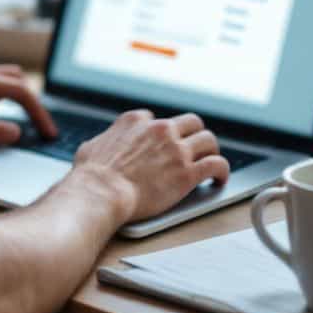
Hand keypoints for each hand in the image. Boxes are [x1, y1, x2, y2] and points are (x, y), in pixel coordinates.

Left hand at [0, 59, 57, 145]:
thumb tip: (17, 133)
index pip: (20, 92)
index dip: (39, 113)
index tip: (48, 133)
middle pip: (17, 81)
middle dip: (33, 104)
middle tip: (44, 130)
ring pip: (6, 79)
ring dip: (20, 98)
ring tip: (30, 122)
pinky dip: (6, 96)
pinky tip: (5, 113)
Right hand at [74, 110, 229, 221]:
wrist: (101, 192)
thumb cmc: (91, 175)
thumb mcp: (92, 147)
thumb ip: (105, 142)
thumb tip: (101, 146)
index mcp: (135, 120)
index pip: (156, 119)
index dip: (162, 133)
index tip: (163, 144)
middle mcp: (160, 129)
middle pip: (191, 122)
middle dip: (194, 134)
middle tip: (194, 148)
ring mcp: (176, 150)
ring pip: (208, 140)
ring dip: (211, 151)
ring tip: (211, 162)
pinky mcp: (188, 172)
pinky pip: (216, 164)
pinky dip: (221, 171)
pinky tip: (219, 179)